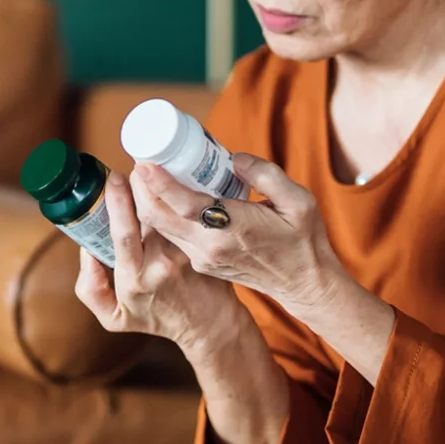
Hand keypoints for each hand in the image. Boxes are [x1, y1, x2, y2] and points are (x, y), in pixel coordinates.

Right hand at [73, 170, 247, 354]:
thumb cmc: (158, 318)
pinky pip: (188, 216)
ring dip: (161, 189)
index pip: (123, 233)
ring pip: (169, 212)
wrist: (208, 326)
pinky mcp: (204, 245)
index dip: (118, 203)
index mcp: (134, 278)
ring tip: (152, 171)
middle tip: (134, 167)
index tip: (114, 179)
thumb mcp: (115, 317)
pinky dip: (180, 198)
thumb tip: (87, 251)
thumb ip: (90, 289)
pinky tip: (175, 184)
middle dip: (141, 185)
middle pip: (149, 215)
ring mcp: (186, 254)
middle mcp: (160, 264)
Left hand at [130, 153, 352, 317]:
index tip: (144, 162)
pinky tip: (166, 195)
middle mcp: (210, 247)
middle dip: (142, 189)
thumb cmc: (304, 241)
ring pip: (162, 229)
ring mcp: (202, 258)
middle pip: (160, 218)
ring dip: (149, 202)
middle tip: (140, 161)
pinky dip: (163, 215)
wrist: (303, 284)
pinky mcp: (201, 263)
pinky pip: (173, 236)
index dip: (159, 184)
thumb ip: (266, 175)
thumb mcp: (299, 202)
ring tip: (148, 174)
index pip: (184, 205)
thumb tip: (233, 159)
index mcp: (233, 230)